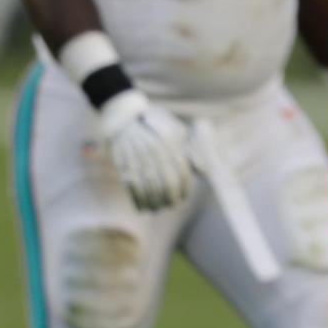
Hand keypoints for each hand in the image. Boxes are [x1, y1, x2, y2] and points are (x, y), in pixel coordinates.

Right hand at [98, 89, 193, 209]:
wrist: (124, 117)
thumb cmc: (155, 126)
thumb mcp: (177, 131)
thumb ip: (191, 151)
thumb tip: (204, 173)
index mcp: (171, 141)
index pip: (182, 172)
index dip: (185, 189)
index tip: (184, 199)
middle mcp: (156, 150)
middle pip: (167, 183)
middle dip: (172, 199)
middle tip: (173, 206)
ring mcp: (139, 157)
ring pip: (150, 188)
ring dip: (155, 203)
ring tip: (159, 209)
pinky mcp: (124, 163)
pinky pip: (132, 187)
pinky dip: (138, 201)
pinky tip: (143, 208)